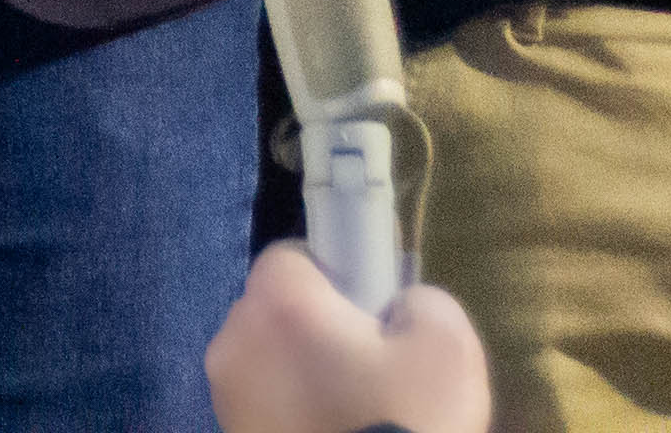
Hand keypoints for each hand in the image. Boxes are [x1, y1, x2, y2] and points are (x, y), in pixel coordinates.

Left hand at [203, 243, 488, 432]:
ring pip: (269, 359)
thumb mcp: (448, 351)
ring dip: (305, 372)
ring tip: (357, 409)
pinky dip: (294, 408)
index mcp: (277, 303)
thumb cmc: (403, 425)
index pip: (294, 256)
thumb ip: (423, 303)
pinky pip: (264, 402)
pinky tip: (335, 429)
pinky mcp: (228, 432)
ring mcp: (222, 394)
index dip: (340, 276)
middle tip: (375, 369)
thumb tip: (400, 306)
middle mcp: (232, 339)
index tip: (374, 314)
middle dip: (321, 327)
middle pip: (278, 309)